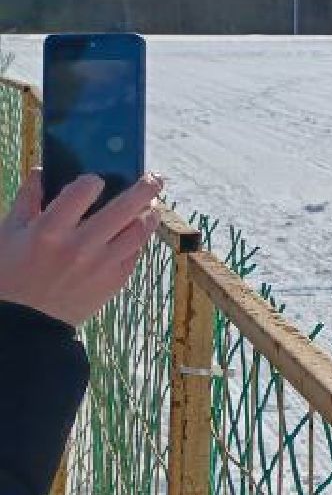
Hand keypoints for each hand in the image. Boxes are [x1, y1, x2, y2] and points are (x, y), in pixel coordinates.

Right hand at [0, 170, 165, 327]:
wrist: (23, 323)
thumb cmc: (9, 275)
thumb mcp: (7, 234)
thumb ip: (27, 200)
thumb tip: (41, 171)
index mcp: (48, 231)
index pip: (83, 191)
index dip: (92, 180)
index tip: (96, 179)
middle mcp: (79, 246)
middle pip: (125, 207)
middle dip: (145, 187)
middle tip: (155, 178)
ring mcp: (100, 265)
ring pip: (139, 231)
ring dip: (150, 214)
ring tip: (151, 206)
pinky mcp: (113, 282)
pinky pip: (135, 253)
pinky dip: (139, 239)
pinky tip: (135, 231)